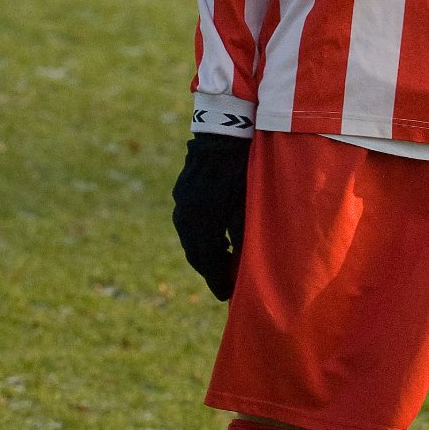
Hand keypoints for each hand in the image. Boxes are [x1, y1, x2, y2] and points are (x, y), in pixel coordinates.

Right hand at [171, 134, 251, 300]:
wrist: (223, 133)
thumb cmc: (241, 169)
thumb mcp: (247, 205)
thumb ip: (243, 235)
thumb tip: (243, 263)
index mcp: (201, 223)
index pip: (208, 263)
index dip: (218, 282)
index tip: (228, 296)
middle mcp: (185, 216)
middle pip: (196, 255)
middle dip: (211, 272)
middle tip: (225, 285)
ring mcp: (181, 204)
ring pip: (191, 240)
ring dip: (206, 255)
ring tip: (225, 263)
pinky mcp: (182, 193)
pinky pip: (189, 225)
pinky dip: (202, 238)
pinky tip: (218, 239)